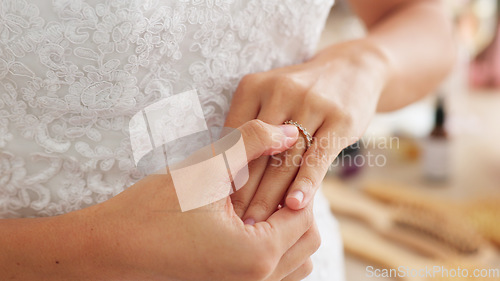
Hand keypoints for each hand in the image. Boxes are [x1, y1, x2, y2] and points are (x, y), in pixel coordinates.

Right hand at [59, 120, 317, 280]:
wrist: (107, 250)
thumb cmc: (151, 212)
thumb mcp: (204, 169)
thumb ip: (253, 143)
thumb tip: (290, 131)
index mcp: (257, 256)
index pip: (304, 213)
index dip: (294, 182)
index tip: (278, 161)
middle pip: (306, 240)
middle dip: (294, 206)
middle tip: (269, 181)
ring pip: (294, 260)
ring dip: (287, 229)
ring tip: (258, 203)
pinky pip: (273, 272)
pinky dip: (273, 247)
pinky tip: (246, 223)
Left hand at [226, 39, 388, 222]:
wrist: (352, 68)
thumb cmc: (300, 93)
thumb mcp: (269, 97)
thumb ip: (247, 127)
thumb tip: (222, 173)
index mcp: (253, 87)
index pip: (233, 138)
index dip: (223, 173)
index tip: (216, 204)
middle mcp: (280, 92)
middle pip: (257, 152)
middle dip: (243, 192)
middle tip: (231, 222)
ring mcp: (312, 104)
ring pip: (285, 159)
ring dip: (270, 196)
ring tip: (257, 224)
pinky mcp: (340, 120)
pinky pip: (317, 158)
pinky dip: (305, 184)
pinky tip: (294, 206)